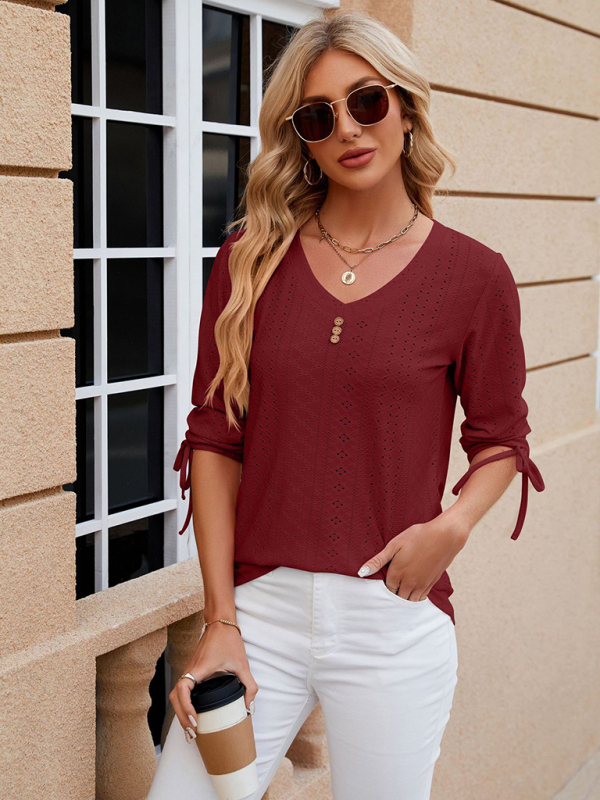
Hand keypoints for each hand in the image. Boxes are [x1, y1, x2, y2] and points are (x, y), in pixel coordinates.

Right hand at [169, 621, 258, 742]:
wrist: (220, 624)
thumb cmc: (229, 641)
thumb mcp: (242, 664)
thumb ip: (249, 685)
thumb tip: (249, 707)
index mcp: (199, 668)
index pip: (182, 689)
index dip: (185, 707)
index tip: (195, 719)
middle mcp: (190, 670)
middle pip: (175, 697)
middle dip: (181, 717)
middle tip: (193, 733)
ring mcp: (189, 671)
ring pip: (176, 695)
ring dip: (180, 712)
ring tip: (191, 730)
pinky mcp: (191, 672)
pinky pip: (181, 691)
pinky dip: (183, 705)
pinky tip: (192, 715)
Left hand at [358, 513, 468, 600]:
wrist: (445, 536)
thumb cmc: (418, 536)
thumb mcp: (394, 545)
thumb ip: (378, 561)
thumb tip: (361, 572)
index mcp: (397, 574)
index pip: (387, 590)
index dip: (384, 587)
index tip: (384, 582)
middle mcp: (409, 583)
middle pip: (397, 598)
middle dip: (394, 595)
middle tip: (392, 588)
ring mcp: (422, 585)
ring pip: (410, 600)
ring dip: (405, 597)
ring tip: (402, 591)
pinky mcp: (432, 583)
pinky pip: (422, 597)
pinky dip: (416, 597)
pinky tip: (414, 591)